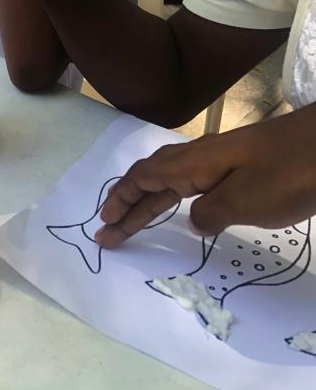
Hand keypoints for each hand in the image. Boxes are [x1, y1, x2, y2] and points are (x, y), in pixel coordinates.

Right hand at [95, 106, 315, 247]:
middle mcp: (200, 157)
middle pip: (152, 178)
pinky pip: (193, 180)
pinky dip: (175, 195)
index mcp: (194, 164)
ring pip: (172, 178)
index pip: (143, 179)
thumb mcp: (243, 202)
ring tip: (134, 220)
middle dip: (128, 204)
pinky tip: (185, 208)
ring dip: (149, 200)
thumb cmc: (285, 174)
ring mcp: (221, 159)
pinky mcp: (240, 165)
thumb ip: (209, 213)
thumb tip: (192, 220)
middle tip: (108, 232)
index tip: (104, 223)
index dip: (121, 200)